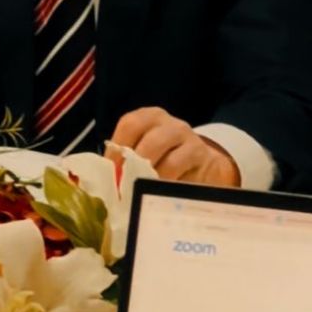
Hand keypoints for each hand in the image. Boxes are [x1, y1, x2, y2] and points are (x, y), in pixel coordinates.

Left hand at [109, 106, 240, 186]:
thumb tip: (106, 179)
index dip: (116, 149)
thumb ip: (127, 160)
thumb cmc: (167, 159)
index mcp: (149, 117)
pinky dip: (167, 183)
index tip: (111, 173)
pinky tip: (160, 194)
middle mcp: (168, 123)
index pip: (129, 124)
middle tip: (124, 186)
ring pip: (165, 157)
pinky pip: (181, 170)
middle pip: (148, 140)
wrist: (205, 166)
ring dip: (150, 176)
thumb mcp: (147, 154)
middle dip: (134, 165)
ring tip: (140, 192)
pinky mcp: (201, 155)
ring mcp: (187, 137)